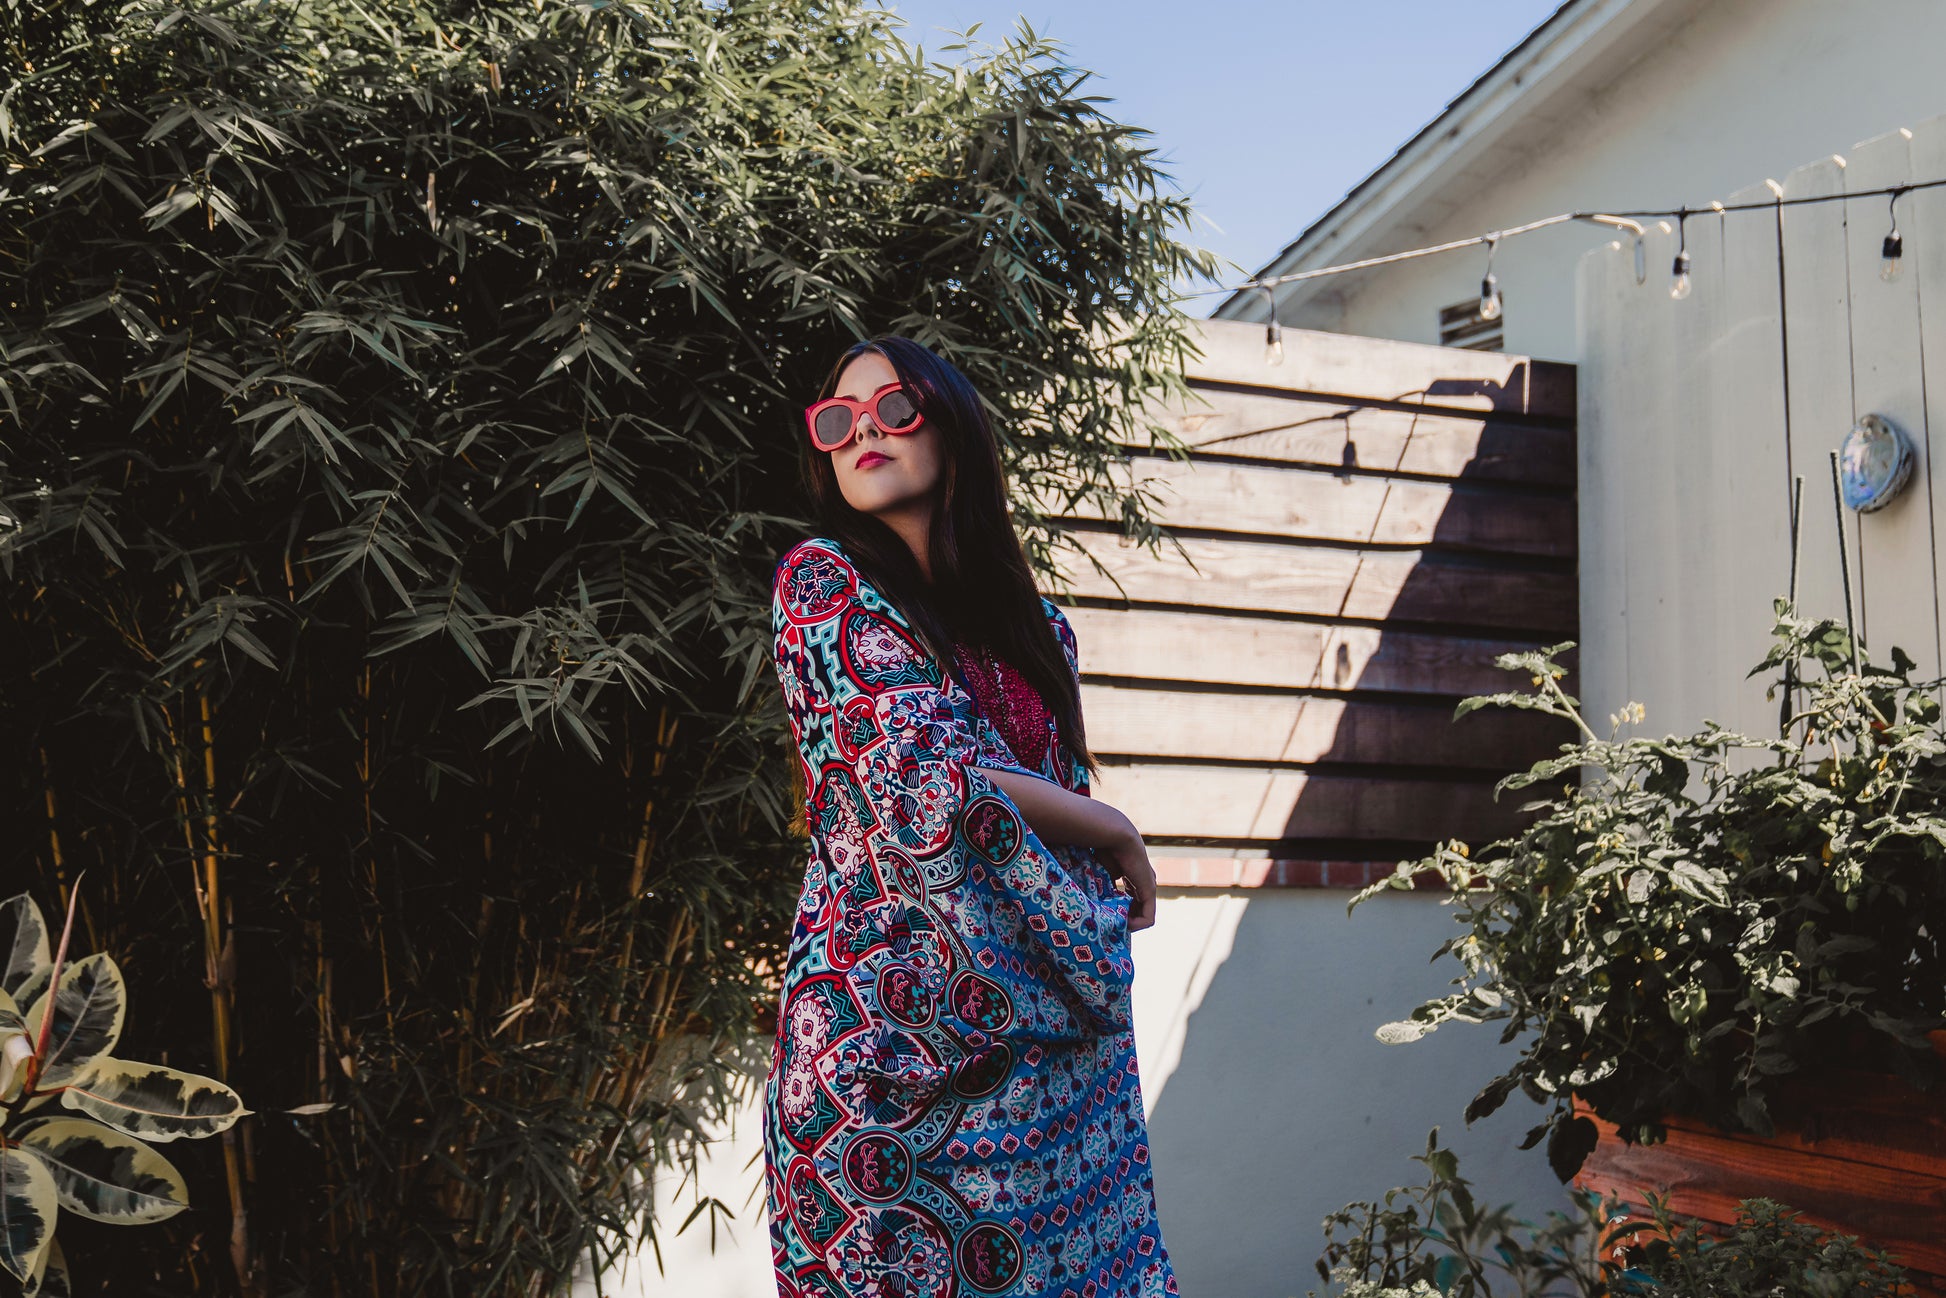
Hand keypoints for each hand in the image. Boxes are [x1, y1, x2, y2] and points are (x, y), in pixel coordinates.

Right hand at [1097, 817, 1156, 932]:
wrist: (1113, 833)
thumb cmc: (1102, 846)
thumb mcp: (1100, 869)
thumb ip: (1100, 883)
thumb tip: (1090, 898)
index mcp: (1132, 873)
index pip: (1129, 897)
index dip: (1117, 909)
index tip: (1104, 915)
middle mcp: (1143, 880)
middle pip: (1137, 907)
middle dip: (1123, 919)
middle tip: (1109, 926)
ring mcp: (1148, 885)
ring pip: (1142, 914)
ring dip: (1129, 923)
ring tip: (1114, 927)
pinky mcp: (1150, 890)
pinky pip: (1148, 917)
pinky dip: (1136, 925)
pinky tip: (1123, 925)